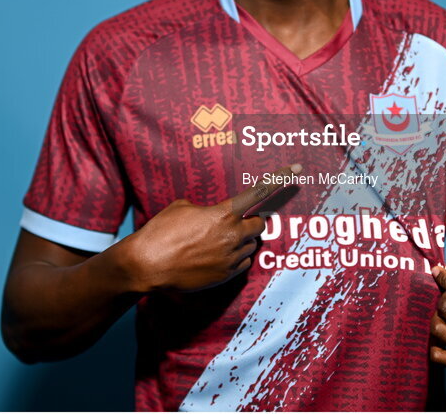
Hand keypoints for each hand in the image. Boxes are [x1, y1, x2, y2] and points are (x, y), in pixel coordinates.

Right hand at [120, 165, 297, 292]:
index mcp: (223, 214)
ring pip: (251, 246)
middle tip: (236, 222)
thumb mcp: (182, 207)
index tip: (298, 170)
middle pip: (260, 225)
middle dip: (252, 222)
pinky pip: (243, 263)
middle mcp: (232, 236)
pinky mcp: (225, 276)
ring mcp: (230, 258)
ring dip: (242, 241)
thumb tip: (213, 216)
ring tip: (217, 241)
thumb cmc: (160, 232)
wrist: (146, 266)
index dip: (279, 179)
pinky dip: (236, 257)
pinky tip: (216, 256)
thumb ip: (207, 209)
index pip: (258, 192)